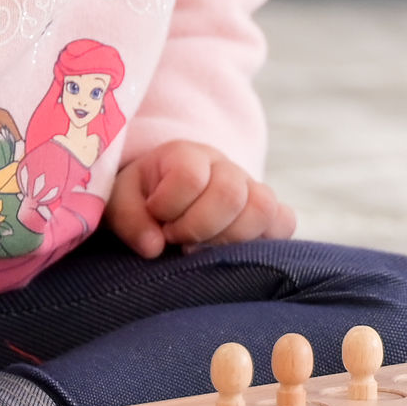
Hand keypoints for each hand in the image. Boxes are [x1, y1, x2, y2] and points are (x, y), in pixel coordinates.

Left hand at [103, 141, 296, 259]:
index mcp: (186, 154)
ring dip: (230, 238)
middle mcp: (224, 167)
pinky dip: (263, 242)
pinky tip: (230, 251)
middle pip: (231, 193)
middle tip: (178, 240)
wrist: (165, 196)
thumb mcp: (121, 201)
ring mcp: (251, 188)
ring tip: (204, 248)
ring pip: (264, 208)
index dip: (169, 207)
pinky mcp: (269, 214)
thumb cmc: (142, 199)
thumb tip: (154, 248)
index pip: (190, 176)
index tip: (157, 220)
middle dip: (199, 227)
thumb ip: (129, 219)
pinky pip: (285, 223)